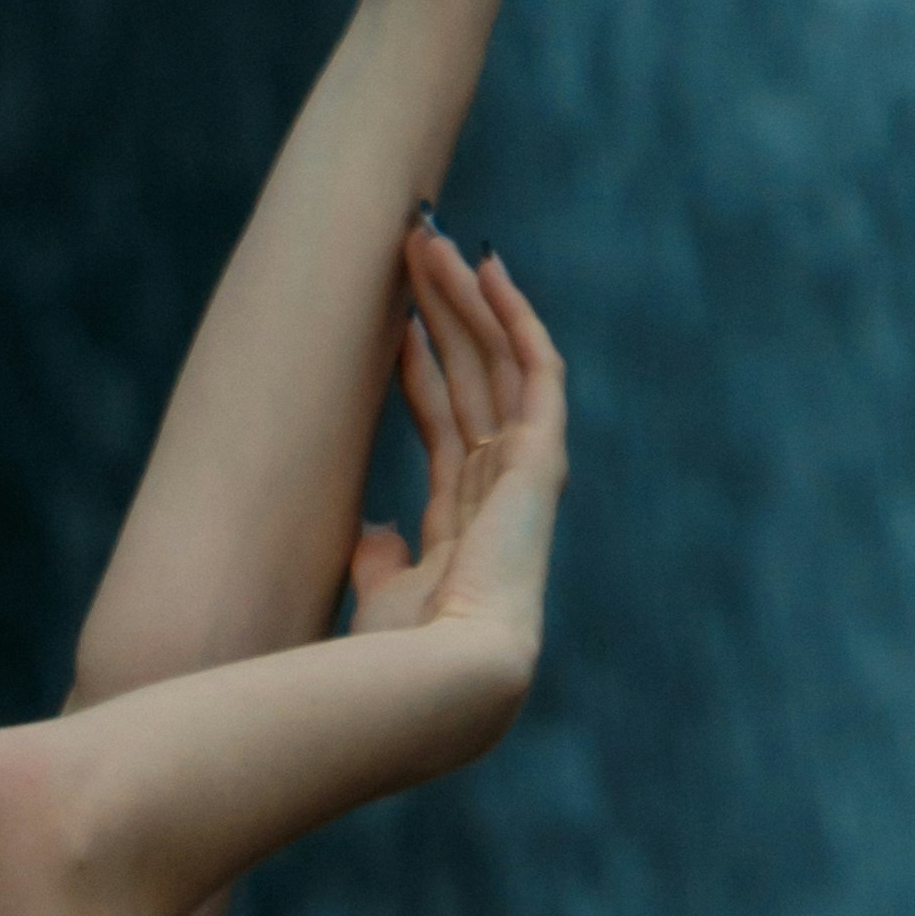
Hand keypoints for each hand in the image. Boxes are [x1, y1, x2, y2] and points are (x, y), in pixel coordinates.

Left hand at [346, 230, 566, 676]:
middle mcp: (499, 492)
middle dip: (442, 313)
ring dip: (467, 299)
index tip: (390, 321)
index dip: (417, 367)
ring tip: (435, 240)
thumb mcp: (380, 594)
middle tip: (414, 252)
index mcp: (463, 524)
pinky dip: (516, 317)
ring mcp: (525, 474)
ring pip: (498, 363)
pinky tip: (491, 268)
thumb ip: (380, 556)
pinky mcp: (541, 460)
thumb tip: (373, 527)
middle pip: (471, 379)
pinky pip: (535, 371)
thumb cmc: (402, 655)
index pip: (441, 423)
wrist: (443, 675)